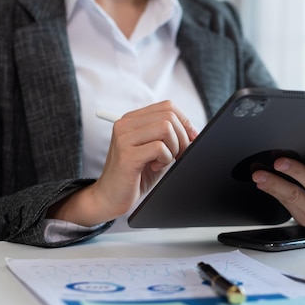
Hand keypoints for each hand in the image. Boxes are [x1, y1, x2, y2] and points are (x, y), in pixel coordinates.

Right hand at [50, 101, 197, 225]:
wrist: (110, 198)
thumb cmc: (135, 176)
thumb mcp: (156, 152)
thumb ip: (170, 138)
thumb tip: (194, 133)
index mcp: (132, 120)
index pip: (167, 106)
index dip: (184, 122)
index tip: (190, 139)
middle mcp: (125, 124)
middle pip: (169, 116)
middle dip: (182, 137)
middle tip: (178, 155)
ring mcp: (124, 138)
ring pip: (166, 128)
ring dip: (174, 147)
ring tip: (163, 161)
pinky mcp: (126, 155)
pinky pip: (159, 147)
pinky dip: (165, 159)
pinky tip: (155, 167)